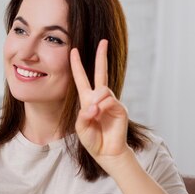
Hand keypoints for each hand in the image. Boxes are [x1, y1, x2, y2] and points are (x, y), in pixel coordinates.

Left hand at [70, 40, 130, 167]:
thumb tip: (96, 105)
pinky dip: (103, 107)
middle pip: (101, 72)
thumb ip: (84, 115)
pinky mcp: (120, 108)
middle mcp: (100, 98)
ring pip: (103, 89)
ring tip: (95, 115)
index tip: (73, 50)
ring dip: (96, 101)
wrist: (106, 152)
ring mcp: (111, 102)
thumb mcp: (81, 127)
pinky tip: (101, 115)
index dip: (77, 65)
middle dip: (101, 56)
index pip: (81, 78)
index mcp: (87, 100)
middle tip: (104, 41)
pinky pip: (110, 100)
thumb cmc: (92, 140)